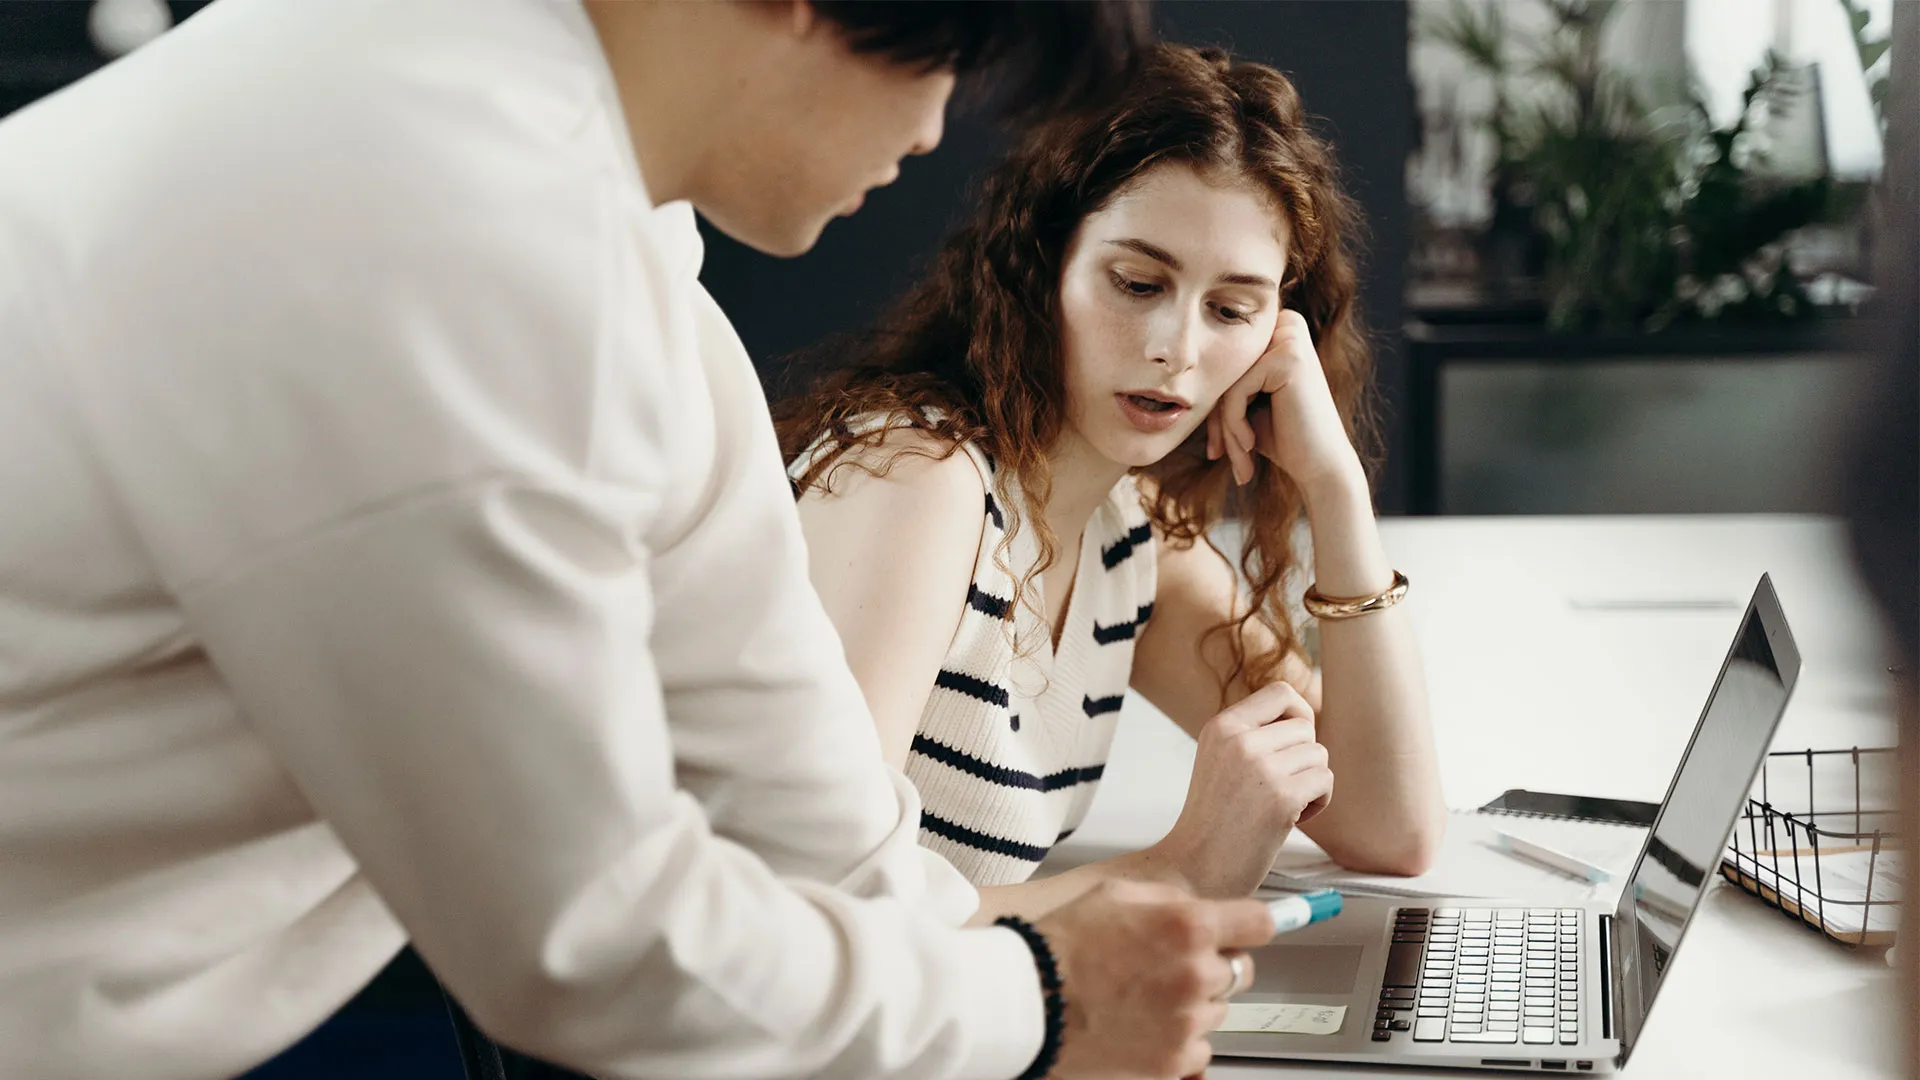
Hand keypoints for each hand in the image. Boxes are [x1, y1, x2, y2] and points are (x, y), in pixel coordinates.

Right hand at [1038, 879, 1276, 1079]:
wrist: (1028, 1000)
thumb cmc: (1063, 945)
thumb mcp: (1117, 894)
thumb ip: (1171, 901)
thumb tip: (1205, 907)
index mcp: (1188, 927)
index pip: (1261, 923)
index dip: (1256, 923)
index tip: (1259, 927)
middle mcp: (1196, 975)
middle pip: (1241, 969)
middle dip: (1216, 963)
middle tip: (1173, 963)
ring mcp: (1187, 1021)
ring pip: (1219, 1009)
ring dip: (1195, 1002)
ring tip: (1145, 995)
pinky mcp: (1174, 1060)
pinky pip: (1199, 1047)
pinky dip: (1179, 1038)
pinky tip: (1143, 1023)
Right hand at [1157, 681, 1334, 896]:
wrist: (1195, 868)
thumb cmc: (1213, 821)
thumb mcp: (1220, 760)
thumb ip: (1252, 735)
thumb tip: (1303, 718)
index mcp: (1221, 727)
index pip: (1280, 692)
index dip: (1298, 714)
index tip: (1292, 743)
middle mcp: (1239, 740)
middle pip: (1305, 728)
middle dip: (1303, 759)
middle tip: (1279, 787)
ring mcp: (1260, 767)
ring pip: (1319, 755)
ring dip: (1310, 782)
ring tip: (1281, 805)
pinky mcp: (1281, 797)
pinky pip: (1325, 781)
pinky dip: (1318, 803)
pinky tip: (1291, 819)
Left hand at [1204, 309, 1362, 495]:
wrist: (1322, 467)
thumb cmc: (1283, 437)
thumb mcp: (1245, 404)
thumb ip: (1221, 382)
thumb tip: (1173, 378)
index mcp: (1277, 330)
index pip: (1225, 365)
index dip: (1213, 407)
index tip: (1216, 447)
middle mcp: (1286, 325)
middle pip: (1224, 372)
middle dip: (1216, 420)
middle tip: (1218, 455)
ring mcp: (1290, 338)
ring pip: (1226, 383)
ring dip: (1225, 428)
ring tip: (1239, 461)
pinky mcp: (1288, 358)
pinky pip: (1235, 392)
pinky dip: (1235, 425)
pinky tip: (1250, 447)